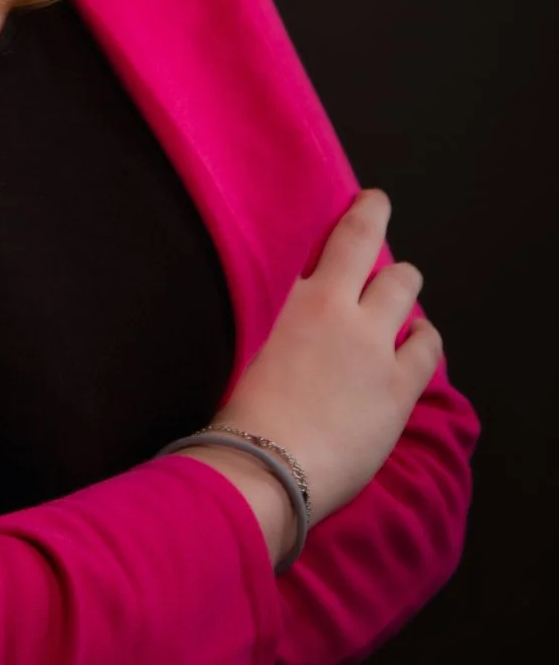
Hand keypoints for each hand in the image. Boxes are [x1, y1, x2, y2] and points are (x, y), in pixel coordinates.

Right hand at [209, 188, 444, 526]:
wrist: (264, 463)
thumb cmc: (238, 409)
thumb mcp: (246, 344)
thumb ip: (270, 317)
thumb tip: (276, 312)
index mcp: (301, 298)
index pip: (345, 238)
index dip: (366, 213)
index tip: (373, 201)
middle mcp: (344, 311)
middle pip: (382, 259)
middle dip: (387, 251)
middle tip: (383, 256)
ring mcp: (377, 347)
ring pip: (406, 291)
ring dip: (402, 289)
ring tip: (397, 301)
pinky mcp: (400, 387)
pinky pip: (427, 346)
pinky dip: (422, 337)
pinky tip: (417, 341)